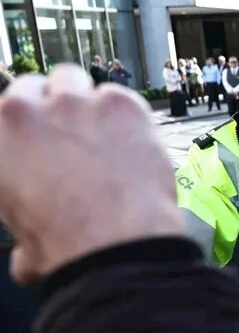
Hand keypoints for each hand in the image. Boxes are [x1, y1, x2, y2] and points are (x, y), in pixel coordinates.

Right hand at [0, 65, 183, 285]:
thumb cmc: (63, 249)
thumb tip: (27, 252)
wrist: (113, 244)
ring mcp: (73, 101)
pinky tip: (132, 138)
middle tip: (73, 134)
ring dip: (85, 100)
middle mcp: (23, 110)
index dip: (27, 121)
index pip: (5, 107)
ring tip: (102, 131)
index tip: (41, 137)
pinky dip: (125, 112)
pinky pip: (119, 94)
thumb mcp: (21, 243)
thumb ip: (21, 223)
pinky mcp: (120, 104)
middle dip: (52, 105)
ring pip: (74, 80)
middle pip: (35, 85)